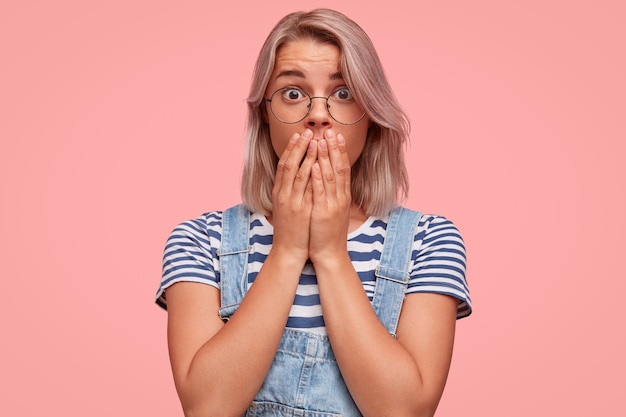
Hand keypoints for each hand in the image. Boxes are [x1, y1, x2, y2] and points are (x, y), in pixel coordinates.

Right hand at [271, 128, 317, 262]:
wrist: (289, 251)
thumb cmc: (291, 230)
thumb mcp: (288, 208)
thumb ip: (292, 192)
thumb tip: (299, 177)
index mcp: (279, 192)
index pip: (284, 165)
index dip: (291, 149)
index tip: (299, 135)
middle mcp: (283, 194)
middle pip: (289, 165)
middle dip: (298, 147)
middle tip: (307, 132)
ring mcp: (291, 202)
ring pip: (297, 173)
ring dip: (306, 156)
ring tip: (314, 140)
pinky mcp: (299, 210)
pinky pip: (305, 188)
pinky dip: (310, 174)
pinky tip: (317, 162)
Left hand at [308, 129, 351, 262]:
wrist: (330, 253)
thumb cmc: (328, 232)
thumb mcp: (333, 209)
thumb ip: (333, 193)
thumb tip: (329, 177)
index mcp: (343, 196)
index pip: (343, 168)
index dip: (340, 151)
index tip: (336, 136)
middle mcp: (340, 198)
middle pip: (339, 168)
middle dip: (334, 149)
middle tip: (330, 132)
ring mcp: (333, 205)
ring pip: (330, 177)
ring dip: (325, 159)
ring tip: (321, 142)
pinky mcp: (323, 213)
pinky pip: (320, 193)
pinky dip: (318, 179)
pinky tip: (314, 167)